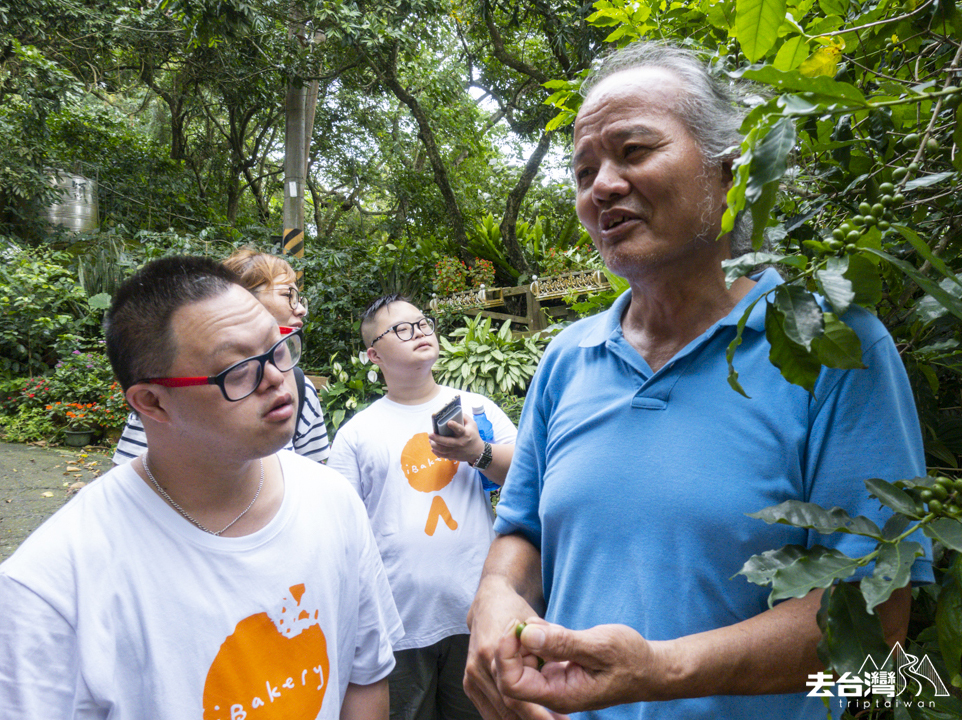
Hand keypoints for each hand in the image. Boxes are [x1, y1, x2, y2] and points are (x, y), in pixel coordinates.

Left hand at [430, 412, 484, 464]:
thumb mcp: (473, 425)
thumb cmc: (473, 436)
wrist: (477, 452)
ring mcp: (456, 451)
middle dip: (438, 438)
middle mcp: (460, 443)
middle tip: (430, 434)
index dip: (454, 426)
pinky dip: (436, 452)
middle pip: (447, 442)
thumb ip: (465, 417)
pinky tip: (432, 447)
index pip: (460, 430)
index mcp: (465, 434)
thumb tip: (455, 412)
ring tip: (430, 441)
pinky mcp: (453, 456)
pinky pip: (443, 455)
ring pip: (443, 450)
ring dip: (435, 445)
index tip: (449, 422)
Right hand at [464, 581, 558, 719]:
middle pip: (507, 710)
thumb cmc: (514, 610)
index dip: (537, 713)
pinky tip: (534, 715)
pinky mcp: (471, 685)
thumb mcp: (535, 621)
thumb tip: (555, 656)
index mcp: (491, 652)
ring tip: (552, 719)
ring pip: (499, 716)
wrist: (488, 603)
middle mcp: (478, 669)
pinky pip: (492, 712)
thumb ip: (548, 637)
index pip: (514, 694)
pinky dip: (512, 718)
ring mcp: (471, 679)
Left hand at [494, 620, 662, 712]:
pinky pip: (536, 656)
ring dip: (527, 639)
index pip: (512, 684)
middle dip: (515, 644)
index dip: (506, 656)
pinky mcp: (558, 670)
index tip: (517, 628)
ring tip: (549, 626)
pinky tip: (554, 630)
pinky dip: (538, 638)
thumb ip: (562, 642)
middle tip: (530, 620)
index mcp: (560, 694)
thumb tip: (527, 634)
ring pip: (522, 662)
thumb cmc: (631, 660)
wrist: (650, 669)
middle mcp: (552, 692)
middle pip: (511, 672)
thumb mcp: (599, 646)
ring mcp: (554, 682)